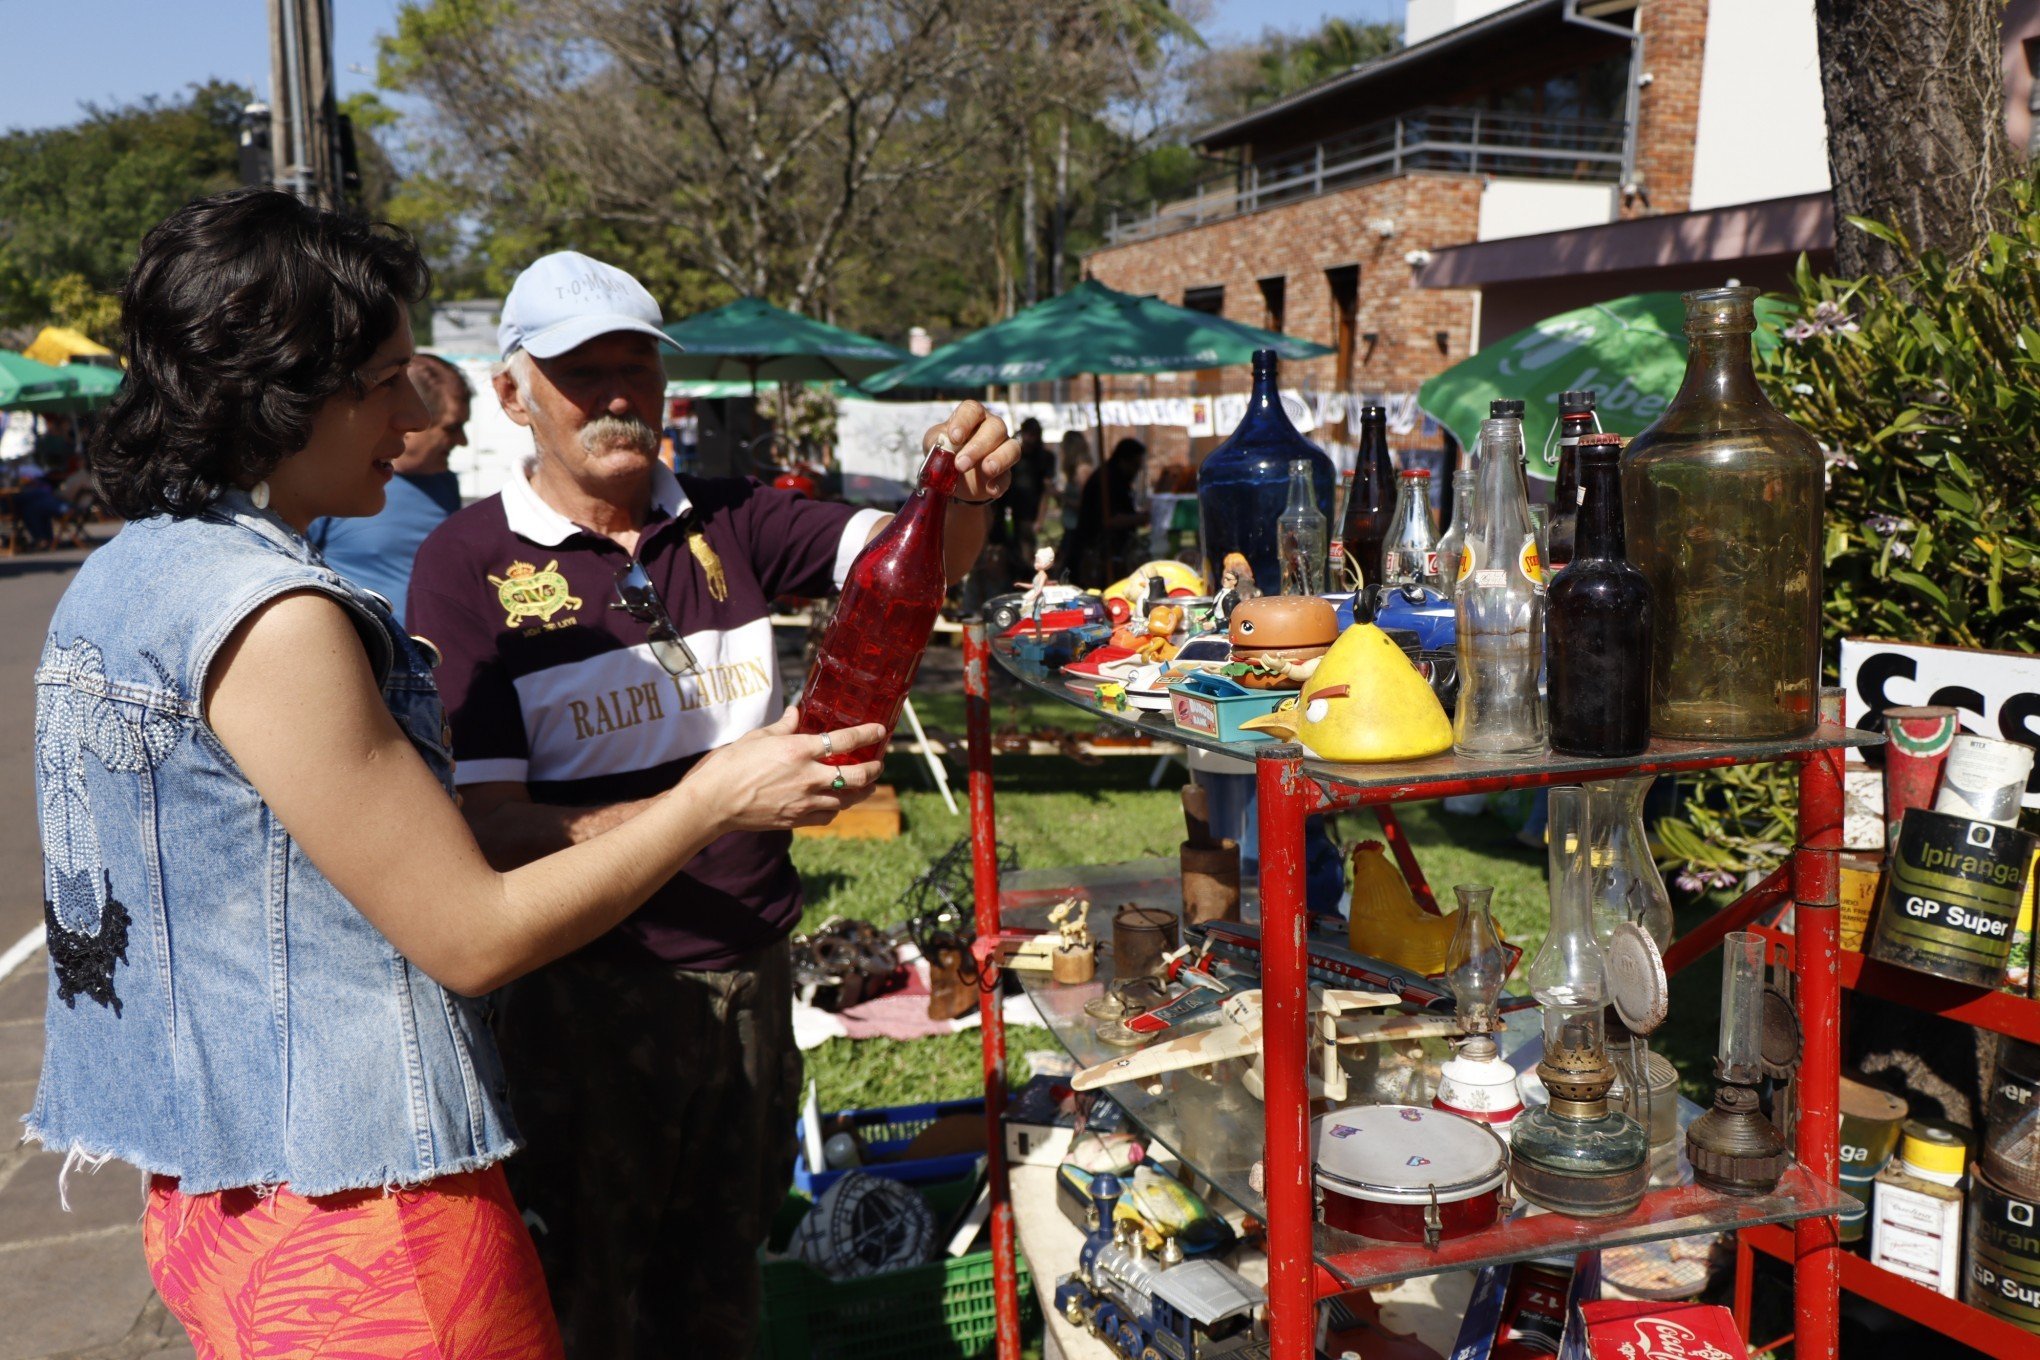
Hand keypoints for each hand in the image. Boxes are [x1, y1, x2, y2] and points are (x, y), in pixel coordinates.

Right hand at [680, 707, 886, 830]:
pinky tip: (837, 803)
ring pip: (847, 800)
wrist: (714, 801)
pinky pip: (828, 816)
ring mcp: (804, 801)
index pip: (845, 741)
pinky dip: (837, 809)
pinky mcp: (796, 819)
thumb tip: (796, 712)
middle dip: (874, 769)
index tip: (881, 731)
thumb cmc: (731, 764)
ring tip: (867, 785)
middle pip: (856, 775)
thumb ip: (783, 725)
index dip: (868, 735)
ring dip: (861, 791)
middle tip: (878, 763)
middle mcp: (808, 777)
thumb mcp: (758, 737)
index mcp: (799, 750)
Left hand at [927, 400, 1016, 503]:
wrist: (953, 480)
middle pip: (995, 427)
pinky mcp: (1005, 473)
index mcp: (971, 417)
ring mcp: (1002, 449)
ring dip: (999, 459)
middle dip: (978, 446)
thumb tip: (941, 446)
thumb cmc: (945, 452)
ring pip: (1011, 447)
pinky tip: (990, 489)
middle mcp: (991, 428)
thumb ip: (935, 441)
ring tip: (987, 470)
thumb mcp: (934, 443)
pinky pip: (1008, 475)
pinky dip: (999, 482)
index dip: (964, 422)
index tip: (954, 438)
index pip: (972, 410)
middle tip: (961, 464)